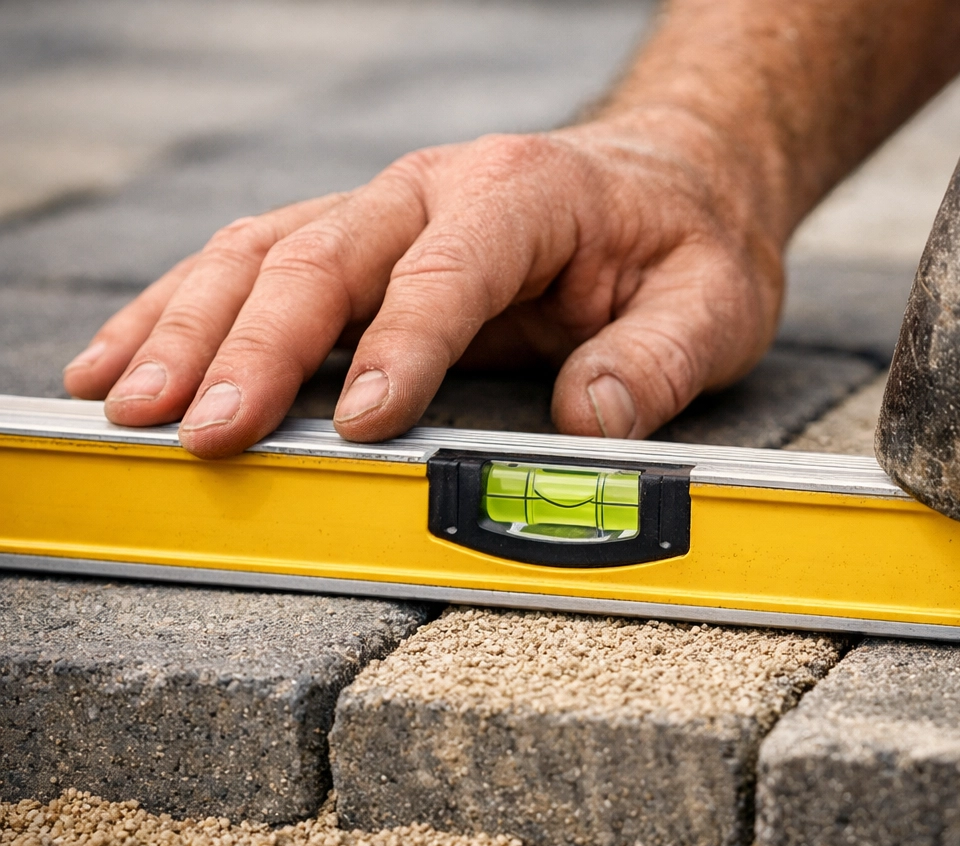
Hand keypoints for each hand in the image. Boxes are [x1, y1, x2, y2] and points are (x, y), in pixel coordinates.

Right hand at [62, 111, 782, 456]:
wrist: (673, 181)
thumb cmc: (688, 243)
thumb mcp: (713, 304)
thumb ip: (657, 360)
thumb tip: (590, 426)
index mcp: (527, 192)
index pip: (449, 267)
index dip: (403, 343)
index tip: (364, 423)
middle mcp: (438, 189)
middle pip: (325, 254)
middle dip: (257, 344)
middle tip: (205, 428)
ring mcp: (389, 212)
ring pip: (264, 255)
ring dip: (190, 328)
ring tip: (128, 404)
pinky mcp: (363, 246)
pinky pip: (257, 267)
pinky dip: (185, 312)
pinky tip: (124, 361)